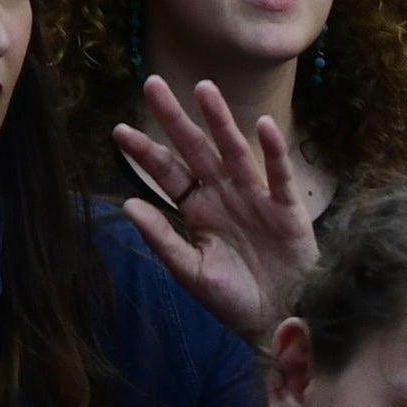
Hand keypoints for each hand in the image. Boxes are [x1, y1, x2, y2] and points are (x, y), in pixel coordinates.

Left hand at [112, 75, 318, 345]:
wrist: (280, 322)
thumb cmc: (234, 299)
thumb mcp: (192, 272)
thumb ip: (162, 239)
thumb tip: (127, 204)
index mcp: (197, 208)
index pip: (166, 172)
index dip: (145, 151)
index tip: (118, 130)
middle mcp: (223, 194)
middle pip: (195, 149)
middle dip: (174, 118)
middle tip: (152, 83)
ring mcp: (255, 197)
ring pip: (234, 151)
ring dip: (220, 120)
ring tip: (204, 88)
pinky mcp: (287, 209)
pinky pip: (279, 175)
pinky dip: (274, 151)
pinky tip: (264, 125)